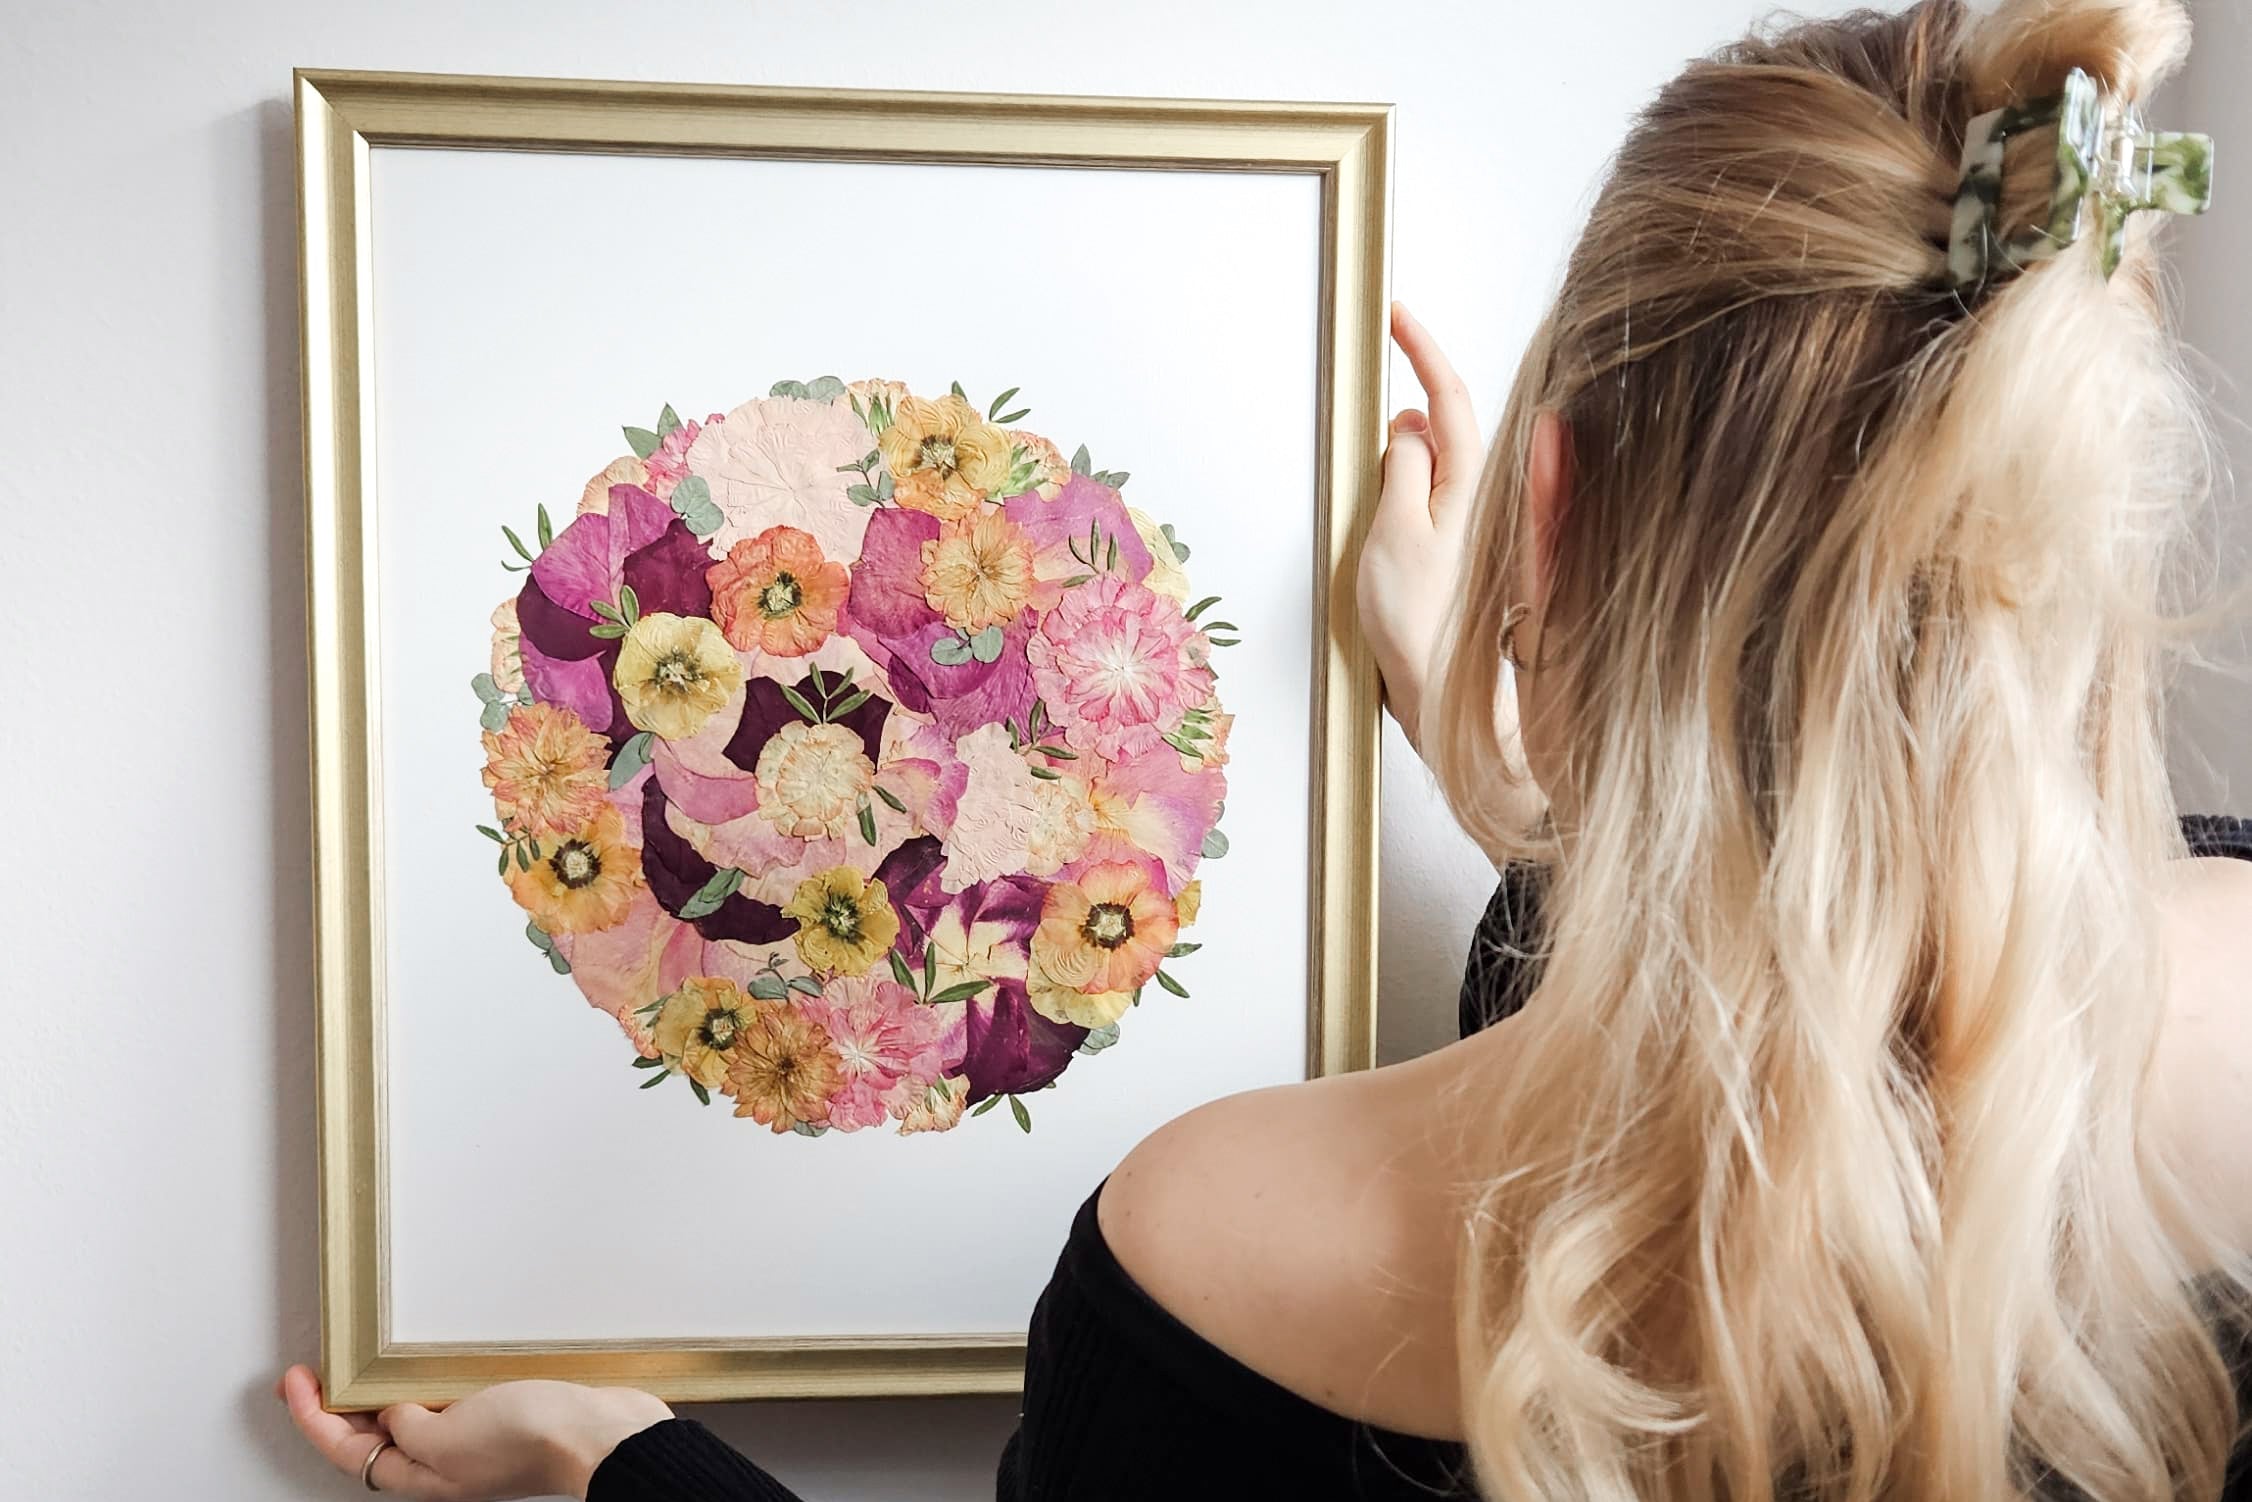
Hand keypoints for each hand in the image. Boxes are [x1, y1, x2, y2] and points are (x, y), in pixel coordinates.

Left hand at [278, 1364, 672, 1499]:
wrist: (599, 1431)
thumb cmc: (532, 1438)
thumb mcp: (446, 1435)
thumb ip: (407, 1426)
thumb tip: (391, 1414)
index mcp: (423, 1475)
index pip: (346, 1450)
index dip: (311, 1416)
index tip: (296, 1379)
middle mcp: (443, 1464)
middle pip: (373, 1439)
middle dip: (339, 1408)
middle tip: (316, 1374)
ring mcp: (473, 1441)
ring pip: (410, 1419)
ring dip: (382, 1394)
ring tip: (363, 1367)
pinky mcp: (502, 1417)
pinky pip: (448, 1402)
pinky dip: (427, 1385)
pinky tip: (432, 1366)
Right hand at [1360, 302, 1482, 755]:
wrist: (1450, 702)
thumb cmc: (1422, 628)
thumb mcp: (1394, 531)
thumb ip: (1403, 468)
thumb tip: (1407, 426)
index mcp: (1474, 484)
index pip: (1448, 397)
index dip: (1421, 349)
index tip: (1395, 314)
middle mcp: (1487, 499)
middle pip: (1443, 428)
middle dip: (1404, 413)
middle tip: (1366, 443)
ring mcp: (1477, 528)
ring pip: (1435, 469)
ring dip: (1402, 464)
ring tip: (1379, 514)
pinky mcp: (1463, 556)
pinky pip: (1433, 505)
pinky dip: (1410, 494)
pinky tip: (1396, 516)